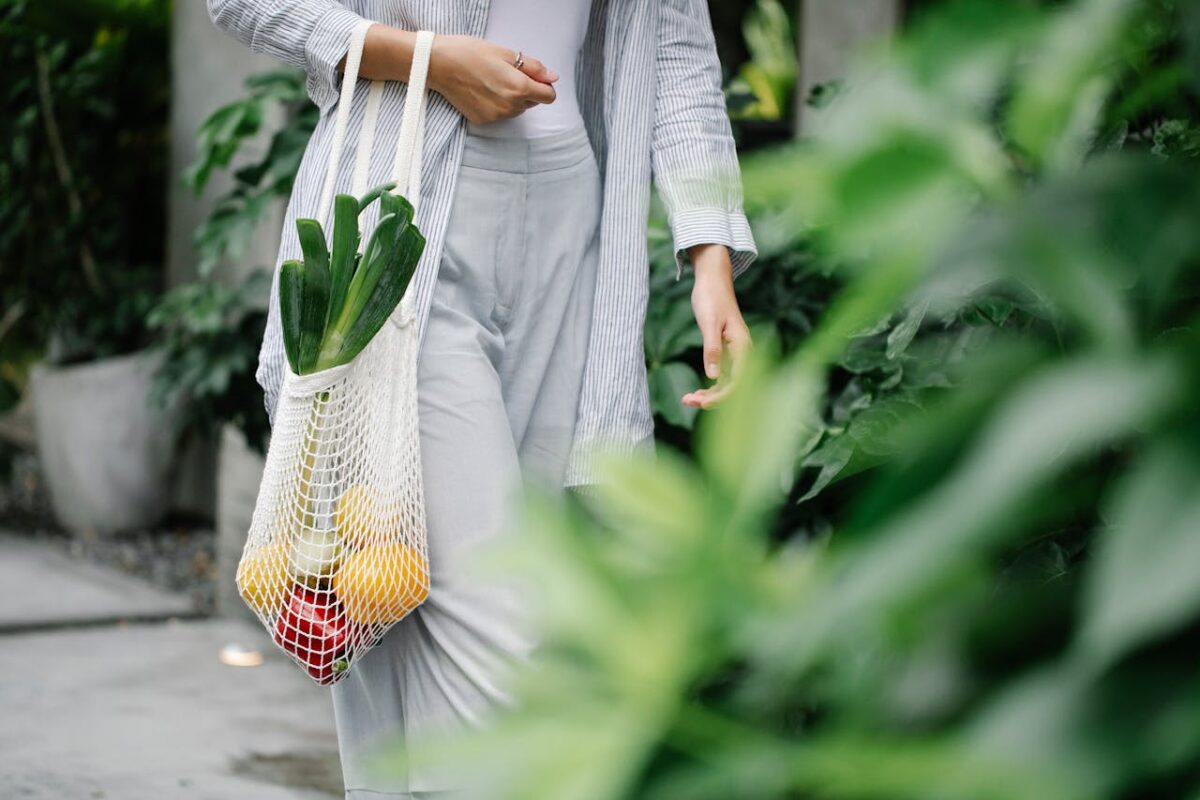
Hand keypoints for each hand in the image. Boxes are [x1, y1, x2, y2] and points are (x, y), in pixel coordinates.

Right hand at [428, 35, 558, 123]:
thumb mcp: (505, 53)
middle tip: (505, 73)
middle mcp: (510, 107)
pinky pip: (499, 114)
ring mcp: (496, 116)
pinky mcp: (483, 121)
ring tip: (491, 81)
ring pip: (516, 110)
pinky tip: (482, 91)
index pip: (549, 96)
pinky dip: (496, 104)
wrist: (439, 65)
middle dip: (525, 90)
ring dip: (511, 98)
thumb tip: (553, 77)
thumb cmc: (470, 53)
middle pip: (532, 103)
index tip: (534, 77)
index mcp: (519, 87)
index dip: (544, 85)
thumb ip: (533, 67)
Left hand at [681, 244, 751, 409]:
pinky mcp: (726, 351)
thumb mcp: (708, 323)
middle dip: (713, 398)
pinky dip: (710, 386)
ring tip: (688, 399)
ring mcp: (735, 353)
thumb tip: (713, 377)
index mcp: (742, 346)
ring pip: (727, 383)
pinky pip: (722, 375)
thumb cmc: (711, 298)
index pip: (737, 380)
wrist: (712, 280)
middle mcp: (742, 352)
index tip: (702, 402)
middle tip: (687, 401)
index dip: (721, 395)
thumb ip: (712, 350)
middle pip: (733, 385)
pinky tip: (696, 392)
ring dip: (710, 395)